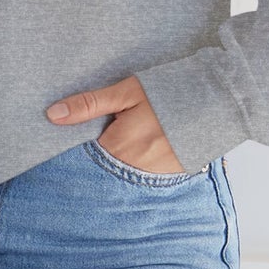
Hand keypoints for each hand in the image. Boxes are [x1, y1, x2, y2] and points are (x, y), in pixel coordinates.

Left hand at [45, 74, 186, 172]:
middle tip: (112, 130)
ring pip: (123, 171)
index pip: (85, 155)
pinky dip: (140, 163)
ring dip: (120, 159)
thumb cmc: (167, 92)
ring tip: (132, 136)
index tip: (77, 133)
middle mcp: (134, 168)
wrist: (217, 101)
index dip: (80, 143)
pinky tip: (148, 145)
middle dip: (100, 152)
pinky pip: (144, 174)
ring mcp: (154, 175)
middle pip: (104, 165)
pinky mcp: (171, 176)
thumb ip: (89, 105)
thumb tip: (52, 115)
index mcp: (119, 147)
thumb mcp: (126, 92)